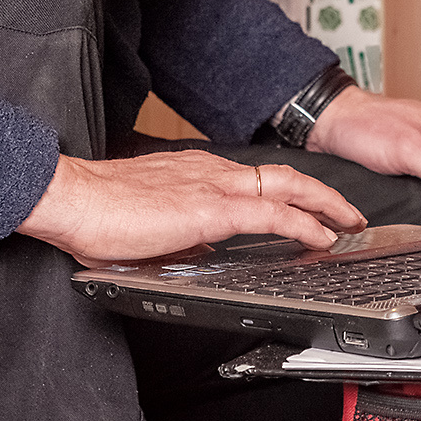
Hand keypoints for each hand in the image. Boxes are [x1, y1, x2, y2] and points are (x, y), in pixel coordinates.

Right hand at [18, 151, 365, 266]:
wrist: (72, 198)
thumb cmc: (96, 213)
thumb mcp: (149, 227)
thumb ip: (181, 234)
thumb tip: (200, 249)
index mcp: (197, 173)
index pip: (255, 179)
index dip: (289, 193)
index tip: (307, 209)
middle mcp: (211, 172)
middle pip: (284, 176)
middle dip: (323, 195)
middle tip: (349, 215)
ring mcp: (214, 186)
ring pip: (287, 188)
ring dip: (324, 206)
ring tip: (348, 225)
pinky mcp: (211, 210)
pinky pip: (272, 215)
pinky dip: (303, 225)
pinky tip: (320, 238)